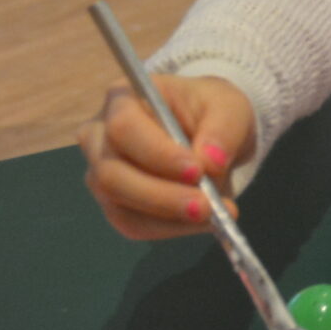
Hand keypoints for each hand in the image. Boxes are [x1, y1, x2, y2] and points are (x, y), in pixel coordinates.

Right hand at [78, 72, 256, 240]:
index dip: (157, 154)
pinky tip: (200, 223)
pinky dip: (168, 229)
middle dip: (161, 196)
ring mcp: (102, 173)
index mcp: (122, 100)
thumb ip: (223, 130)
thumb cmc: (212, 110)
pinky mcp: (115, 203)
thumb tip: (212, 162)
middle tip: (206, 207)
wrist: (210, 131)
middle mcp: (100, 138)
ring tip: (213, 216)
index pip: (124, 129)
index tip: (197, 170)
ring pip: (120, 206)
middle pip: (112, 175)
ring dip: (167, 218)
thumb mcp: (230, 107)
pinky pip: (133, 224)